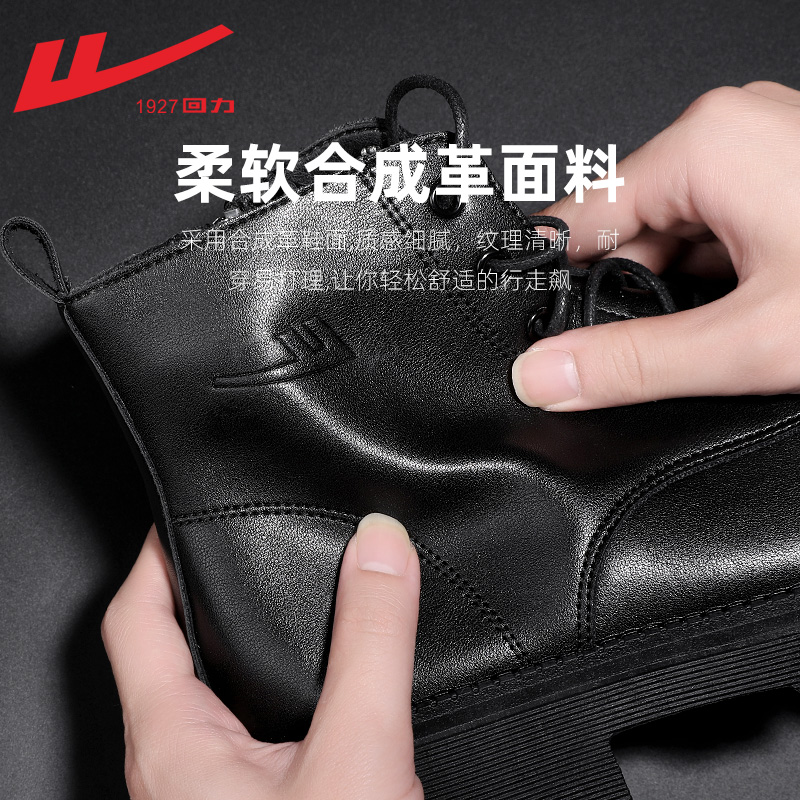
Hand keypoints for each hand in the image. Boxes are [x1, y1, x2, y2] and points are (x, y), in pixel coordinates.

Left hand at [101, 514, 422, 799]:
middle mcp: (170, 770)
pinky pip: (232, 727)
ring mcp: (199, 794)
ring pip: (198, 692)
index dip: (156, 555)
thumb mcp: (360, 750)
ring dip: (231, 639)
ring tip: (273, 600)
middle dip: (198, 588)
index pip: (134, 619)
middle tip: (236, 545)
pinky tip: (307, 684)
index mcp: (172, 745)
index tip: (184, 513)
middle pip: (161, 650)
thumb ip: (372, 641)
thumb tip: (382, 547)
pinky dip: (258, 682)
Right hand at [511, 81, 799, 409]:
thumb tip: (548, 375)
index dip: (556, 281)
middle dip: (636, 293)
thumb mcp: (753, 340)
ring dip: (687, 286)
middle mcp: (732, 129)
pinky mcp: (786, 174)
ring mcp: (765, 147)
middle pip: (627, 229)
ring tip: (735, 323)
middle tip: (676, 343)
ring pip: (674, 232)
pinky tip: (754, 304)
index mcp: (707, 143)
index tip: (543, 326)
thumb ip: (636, 363)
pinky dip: (721, 271)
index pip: (578, 215)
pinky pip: (718, 225)